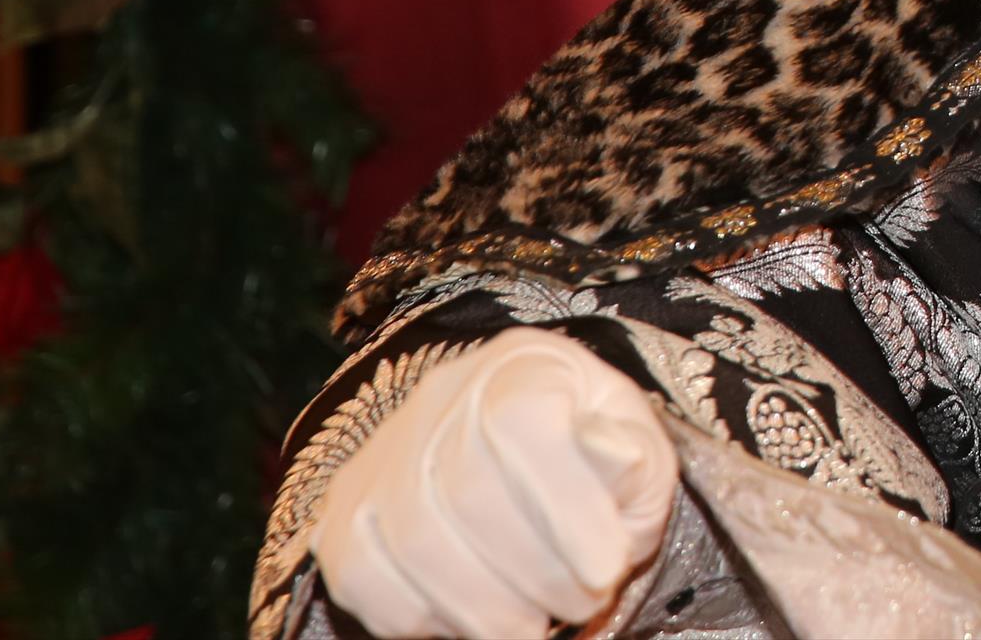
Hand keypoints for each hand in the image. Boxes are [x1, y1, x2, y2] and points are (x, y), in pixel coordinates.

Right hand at [311, 326, 679, 639]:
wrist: (521, 451)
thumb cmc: (589, 453)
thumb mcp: (636, 442)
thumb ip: (630, 460)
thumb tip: (616, 459)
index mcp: (523, 367)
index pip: (526, 425)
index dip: (567, 509)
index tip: (607, 570)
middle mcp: (441, 398)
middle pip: (467, 494)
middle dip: (536, 575)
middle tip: (580, 605)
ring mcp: (382, 457)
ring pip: (415, 544)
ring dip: (486, 609)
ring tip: (535, 623)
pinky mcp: (344, 516)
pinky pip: (363, 578)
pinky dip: (426, 618)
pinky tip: (475, 617)